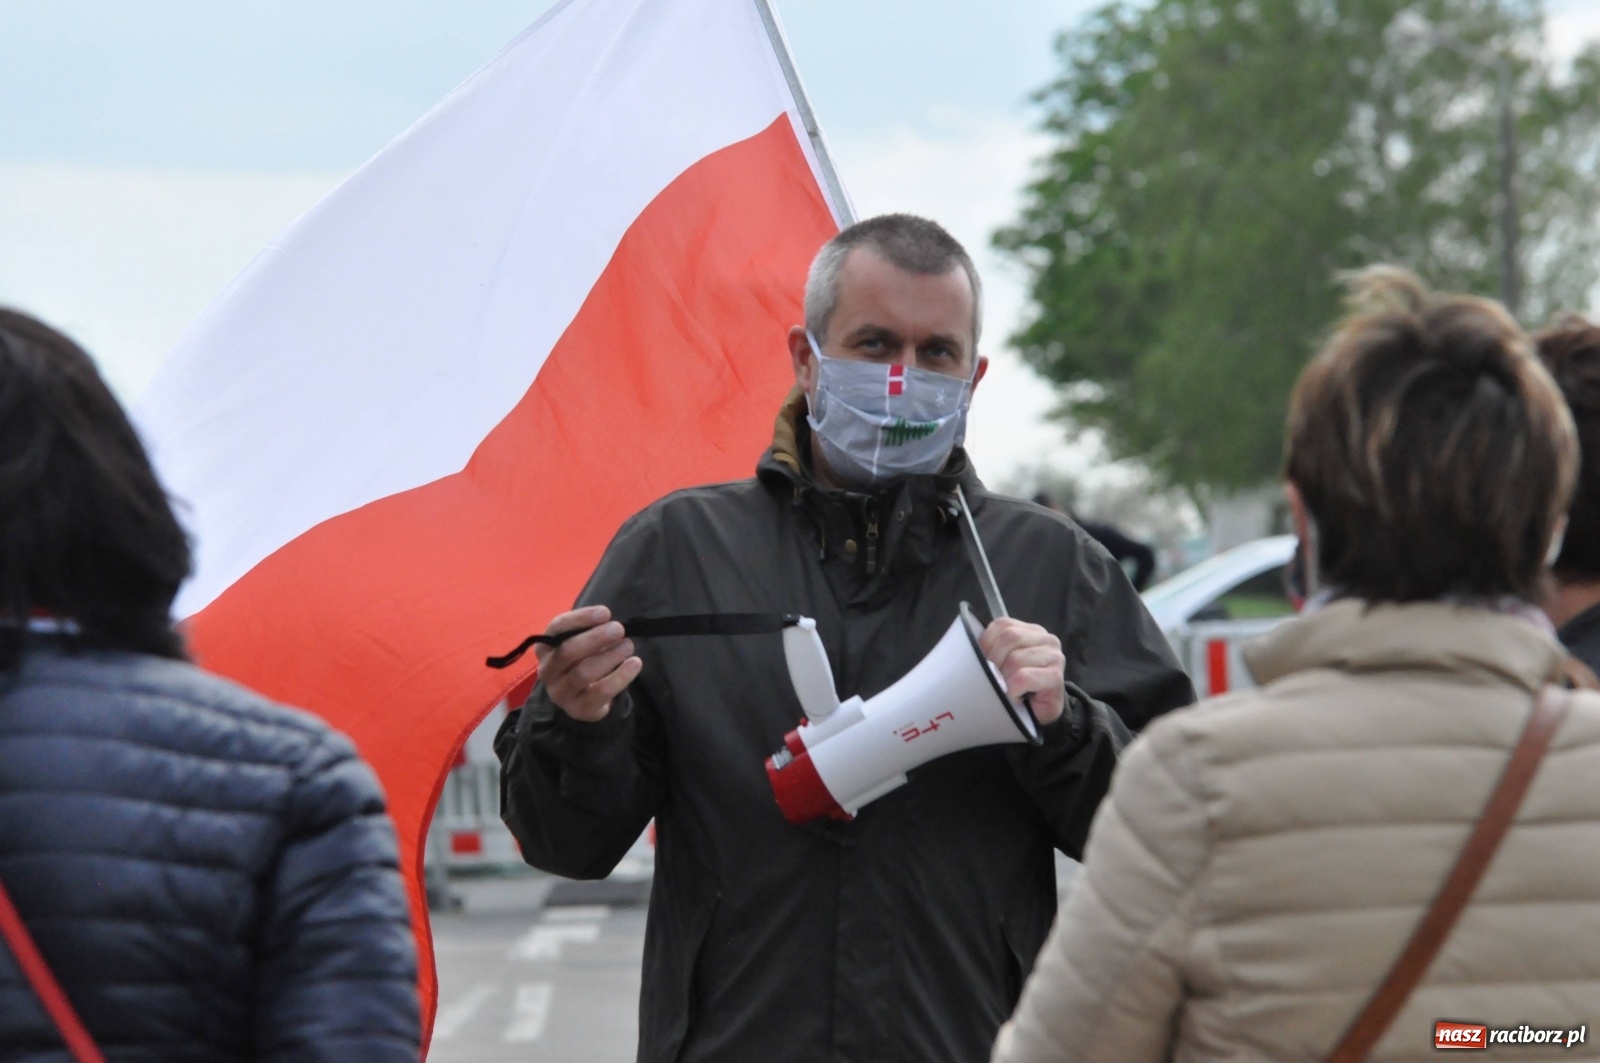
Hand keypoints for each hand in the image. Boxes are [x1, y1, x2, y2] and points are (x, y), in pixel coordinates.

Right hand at [533, 605, 641, 722]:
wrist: (583, 699)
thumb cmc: (582, 662)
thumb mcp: (580, 643)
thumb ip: (589, 631)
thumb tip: (609, 621)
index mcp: (545, 649)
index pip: (557, 628)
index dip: (580, 618)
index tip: (605, 612)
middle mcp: (547, 671)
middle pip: (567, 652)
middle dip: (595, 638)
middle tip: (619, 629)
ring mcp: (561, 693)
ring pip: (583, 673)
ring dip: (609, 657)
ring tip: (628, 645)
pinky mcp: (578, 709)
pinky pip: (600, 692)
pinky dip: (620, 677)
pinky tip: (634, 664)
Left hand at [979, 618, 1065, 725]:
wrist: (1038, 715)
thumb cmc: (1017, 688)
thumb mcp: (1002, 663)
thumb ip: (991, 650)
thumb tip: (968, 650)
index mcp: (1030, 631)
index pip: (1002, 625)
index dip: (986, 644)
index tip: (980, 663)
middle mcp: (1046, 639)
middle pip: (1009, 637)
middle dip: (994, 661)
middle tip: (991, 680)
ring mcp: (1054, 657)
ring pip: (1015, 659)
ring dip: (1003, 679)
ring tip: (1004, 690)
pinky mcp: (1056, 677)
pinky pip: (1023, 678)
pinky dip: (1012, 690)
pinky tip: (1014, 697)